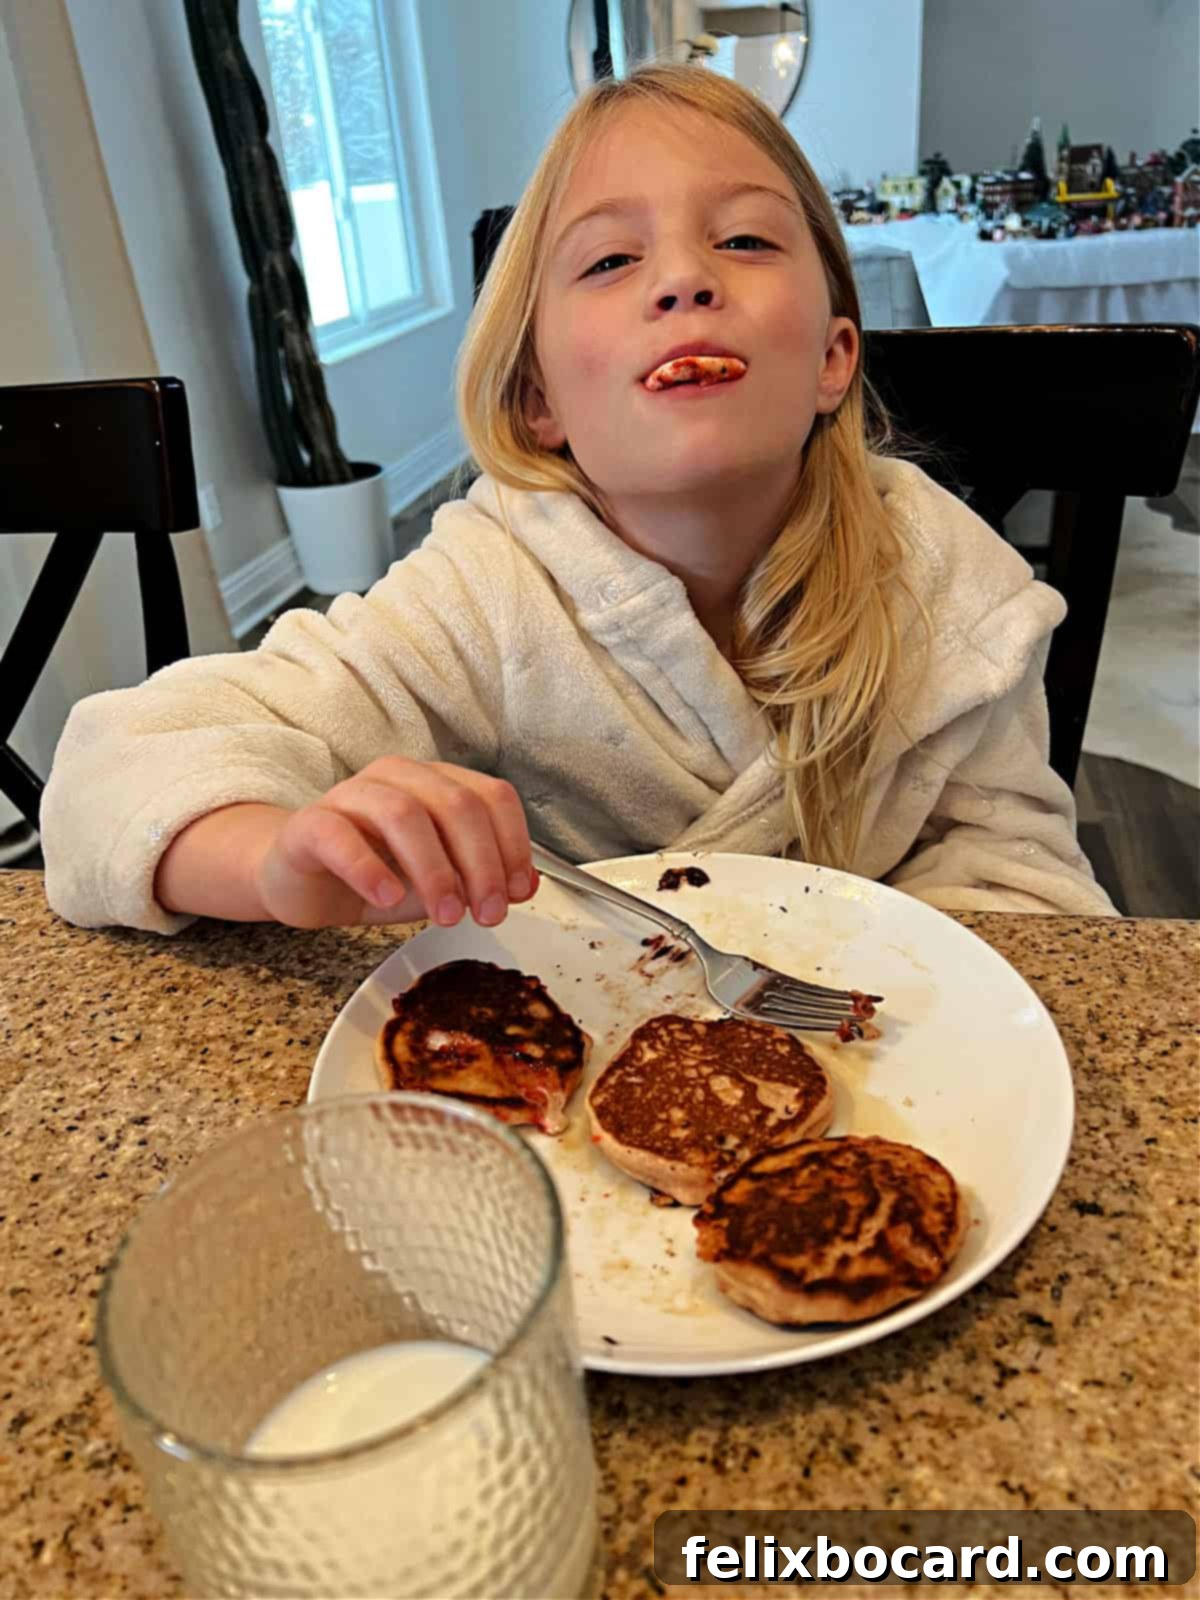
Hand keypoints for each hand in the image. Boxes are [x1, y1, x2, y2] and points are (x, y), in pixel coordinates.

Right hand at [253, 758, 537, 928]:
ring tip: (446, 915)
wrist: (303, 883)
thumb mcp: (438, 882)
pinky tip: (386, 898)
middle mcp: (397, 778)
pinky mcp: (310, 824)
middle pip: (455, 804)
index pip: (491, 796)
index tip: (518, 892)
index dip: (513, 844)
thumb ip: (478, 879)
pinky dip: (369, 868)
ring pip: (403, 814)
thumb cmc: (375, 875)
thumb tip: (526, 885)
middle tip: (489, 914)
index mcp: (436, 782)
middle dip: (482, 863)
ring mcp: (350, 795)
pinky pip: (339, 836)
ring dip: (434, 869)